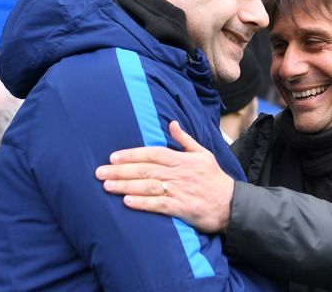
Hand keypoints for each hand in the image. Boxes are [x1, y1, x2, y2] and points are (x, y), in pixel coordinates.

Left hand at [95, 121, 234, 232]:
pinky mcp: (183, 208)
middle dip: (121, 170)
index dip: (132, 155)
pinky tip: (127, 202)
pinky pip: (159, 205)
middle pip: (145, 169)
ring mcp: (180, 191)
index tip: (113, 157)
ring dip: (126, 186)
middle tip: (99, 172)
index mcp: (182, 159)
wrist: (233, 204)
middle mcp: (179, 173)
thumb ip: (185, 140)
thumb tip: (172, 123)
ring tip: (107, 186)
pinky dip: (143, 203)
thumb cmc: (215, 179)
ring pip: (148, 186)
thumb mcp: (203, 154)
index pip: (153, 154)